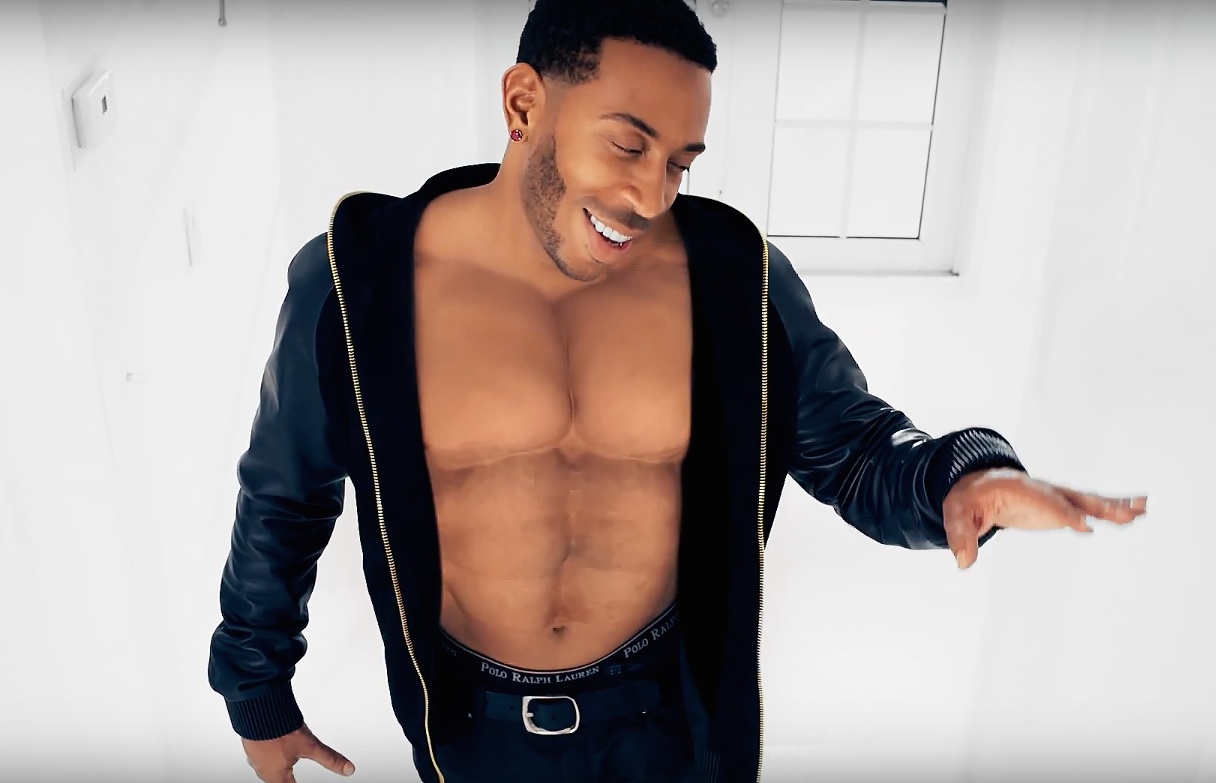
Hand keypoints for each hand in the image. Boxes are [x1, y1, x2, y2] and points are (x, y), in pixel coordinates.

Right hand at [242, 723, 354, 782]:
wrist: (258, 710)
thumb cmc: (279, 729)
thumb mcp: (311, 746)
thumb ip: (330, 759)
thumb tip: (348, 769)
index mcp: (276, 776)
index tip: (298, 782)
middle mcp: (263, 769)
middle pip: (278, 780)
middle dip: (288, 779)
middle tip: (293, 777)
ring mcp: (254, 757)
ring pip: (268, 768)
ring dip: (278, 766)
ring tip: (288, 762)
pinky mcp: (250, 743)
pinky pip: (261, 754)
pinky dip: (270, 753)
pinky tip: (276, 746)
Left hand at [943, 467, 1147, 569]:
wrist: (977, 483)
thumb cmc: (967, 498)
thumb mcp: (956, 514)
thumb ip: (960, 536)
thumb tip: (963, 563)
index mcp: (1016, 488)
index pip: (1042, 501)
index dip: (1062, 512)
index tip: (1084, 525)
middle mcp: (1041, 489)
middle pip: (1071, 497)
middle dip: (1097, 506)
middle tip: (1125, 515)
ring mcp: (1053, 496)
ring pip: (1086, 500)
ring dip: (1114, 505)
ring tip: (1143, 510)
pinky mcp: (1061, 506)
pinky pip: (1089, 506)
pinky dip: (1113, 508)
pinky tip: (1137, 512)